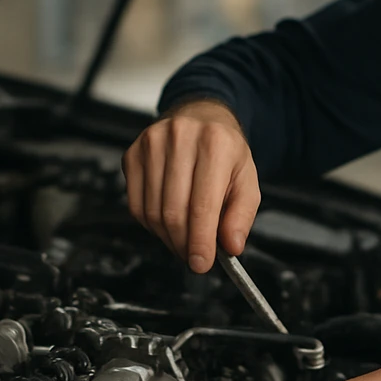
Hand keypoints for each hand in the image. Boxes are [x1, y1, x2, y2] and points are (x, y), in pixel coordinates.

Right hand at [122, 98, 259, 273]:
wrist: (201, 116)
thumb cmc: (224, 150)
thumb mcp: (247, 180)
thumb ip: (241, 215)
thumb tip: (230, 245)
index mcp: (215, 144)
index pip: (202, 206)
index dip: (200, 242)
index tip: (201, 263)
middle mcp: (180, 138)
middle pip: (173, 212)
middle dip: (183, 244)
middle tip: (193, 256)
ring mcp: (151, 144)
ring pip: (152, 212)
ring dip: (168, 237)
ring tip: (183, 238)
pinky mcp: (132, 153)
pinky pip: (136, 205)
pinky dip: (151, 224)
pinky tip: (167, 222)